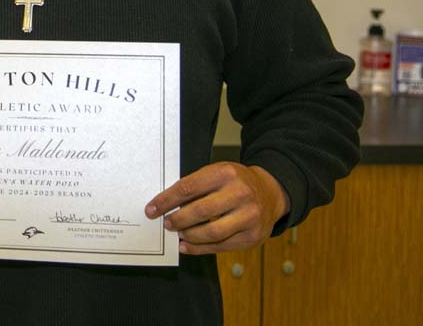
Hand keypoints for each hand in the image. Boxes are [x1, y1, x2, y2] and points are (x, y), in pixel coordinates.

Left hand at [144, 162, 288, 254]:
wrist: (270, 193)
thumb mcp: (217, 173)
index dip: (166, 200)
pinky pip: (222, 246)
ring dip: (189, 235)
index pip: (188, 188)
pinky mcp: (253, 236)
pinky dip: (201, 248)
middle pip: (199, 211)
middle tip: (166, 223)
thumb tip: (165, 205)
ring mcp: (249, 216)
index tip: (152, 209)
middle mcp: (240, 193)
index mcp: (225, 173)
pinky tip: (188, 246)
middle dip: (177, 219)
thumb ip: (195, 186)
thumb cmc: (235, 183)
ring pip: (211, 232)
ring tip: (178, 234)